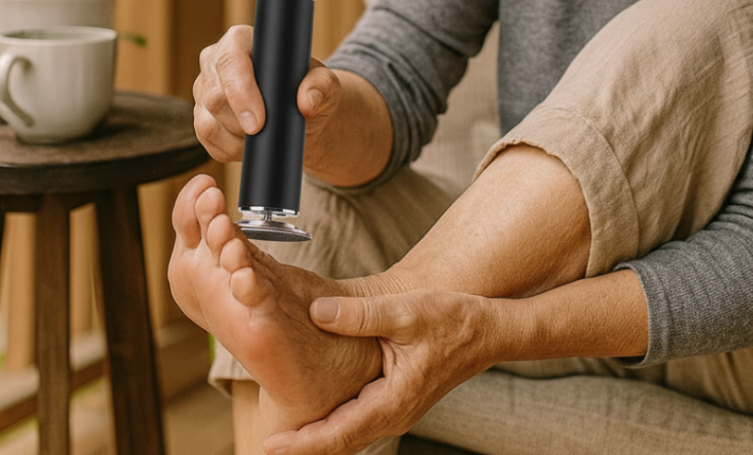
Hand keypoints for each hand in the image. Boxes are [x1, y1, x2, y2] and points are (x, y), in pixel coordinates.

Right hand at [192, 25, 340, 162]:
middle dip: (241, 123)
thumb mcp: (325, 84)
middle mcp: (215, 61)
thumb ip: (321, 86)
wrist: (300, 115)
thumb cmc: (310, 89)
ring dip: (237, 140)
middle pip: (214, 96)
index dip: (241, 92)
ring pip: (207, 123)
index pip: (230, 60)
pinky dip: (229, 150)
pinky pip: (206, 141)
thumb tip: (306, 102)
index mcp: (241, 40)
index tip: (259, 123)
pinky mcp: (201, 116)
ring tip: (264, 137)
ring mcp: (203, 90)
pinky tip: (250, 146)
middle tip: (267, 134)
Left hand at [262, 290, 497, 454]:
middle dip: (302, 447)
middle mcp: (393, 414)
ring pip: (348, 435)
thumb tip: (317, 313)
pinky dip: (333, 423)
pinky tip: (317, 411)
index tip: (270, 444)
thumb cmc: (453, 319)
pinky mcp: (396, 399)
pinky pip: (358, 421)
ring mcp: (396, 410)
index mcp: (393, 401)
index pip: (339, 433)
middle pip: (339, 443)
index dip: (302, 443)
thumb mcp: (405, 311)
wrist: (488, 329)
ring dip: (316, 436)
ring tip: (281, 432)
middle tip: (265, 443)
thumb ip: (360, 315)